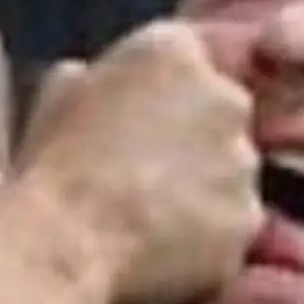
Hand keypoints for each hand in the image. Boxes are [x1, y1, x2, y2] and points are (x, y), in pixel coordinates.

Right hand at [18, 19, 262, 303]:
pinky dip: (209, 236)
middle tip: (148, 171)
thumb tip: (98, 84)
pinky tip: (168, 251)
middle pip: (220, 112)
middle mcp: (225, 97)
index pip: (183, 59)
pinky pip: (231, 224)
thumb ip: (96, 78)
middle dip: (194, 136)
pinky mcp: (249, 219)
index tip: (136, 120)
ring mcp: (243, 162)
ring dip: (206, 186)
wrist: (71, 243)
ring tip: (156, 218)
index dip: (159, 93)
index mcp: (173, 51)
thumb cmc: (54, 164)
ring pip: (232, 171)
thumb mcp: (58, 96)